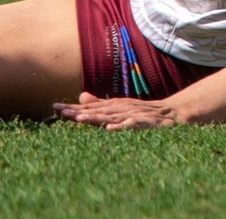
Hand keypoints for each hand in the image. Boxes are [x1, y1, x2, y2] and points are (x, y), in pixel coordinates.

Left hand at [53, 91, 182, 129]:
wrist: (171, 114)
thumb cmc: (143, 112)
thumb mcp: (119, 107)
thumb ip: (101, 104)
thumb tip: (81, 97)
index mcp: (113, 106)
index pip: (90, 107)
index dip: (73, 108)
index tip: (54, 107)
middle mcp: (120, 108)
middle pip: (96, 110)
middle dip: (78, 111)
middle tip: (59, 110)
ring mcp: (131, 114)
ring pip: (110, 116)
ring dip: (95, 117)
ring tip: (79, 119)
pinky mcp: (142, 122)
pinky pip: (130, 125)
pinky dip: (120, 126)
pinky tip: (110, 129)